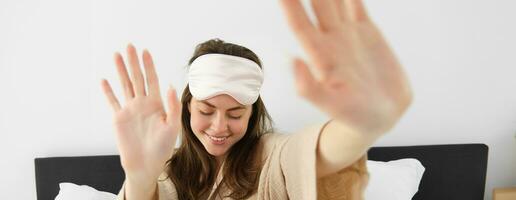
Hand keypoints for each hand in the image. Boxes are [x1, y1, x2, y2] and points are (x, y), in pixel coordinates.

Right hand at [101, 44, 181, 180]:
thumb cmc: (162, 148)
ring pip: (124, 85)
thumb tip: (170, 86)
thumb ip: (172, 107)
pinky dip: (108, 91)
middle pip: (137, 78)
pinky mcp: (119, 119)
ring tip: (117, 55)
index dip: (149, 65)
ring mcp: (130, 110)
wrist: (146, 165)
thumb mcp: (172, 127)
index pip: (152, 80)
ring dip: (120, 70)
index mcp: (156, 104)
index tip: (145, 51)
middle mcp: (142, 103)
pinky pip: (112, 102)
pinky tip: (104, 80)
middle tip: (129, 45)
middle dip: (133, 62)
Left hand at [280, 0, 412, 134]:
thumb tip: (291, 62)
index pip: (300, 23)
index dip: (290, 4)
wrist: (381, 115)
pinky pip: (356, 3)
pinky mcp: (366, 31)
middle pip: (315, 3)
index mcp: (320, 55)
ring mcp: (348, 33)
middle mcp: (331, 39)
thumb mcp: (334, 105)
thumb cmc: (355, 116)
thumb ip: (311, 87)